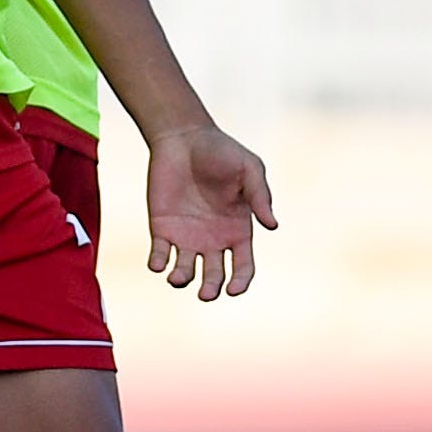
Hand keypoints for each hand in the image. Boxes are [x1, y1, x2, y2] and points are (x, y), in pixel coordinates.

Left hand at [142, 119, 274, 300]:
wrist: (184, 138)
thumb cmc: (222, 152)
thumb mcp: (249, 170)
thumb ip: (260, 197)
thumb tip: (273, 226)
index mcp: (238, 230)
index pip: (242, 266)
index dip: (240, 282)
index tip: (233, 290)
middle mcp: (213, 239)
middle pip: (214, 276)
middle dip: (211, 288)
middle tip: (205, 294)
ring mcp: (186, 236)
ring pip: (185, 271)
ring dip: (181, 279)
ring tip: (177, 277)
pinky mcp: (161, 228)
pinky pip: (159, 254)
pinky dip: (158, 263)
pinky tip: (158, 264)